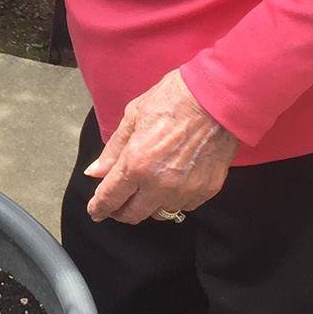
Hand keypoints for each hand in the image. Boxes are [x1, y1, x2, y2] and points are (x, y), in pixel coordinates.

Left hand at [84, 69, 238, 224]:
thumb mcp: (134, 116)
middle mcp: (159, 184)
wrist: (218, 99)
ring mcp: (184, 190)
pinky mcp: (206, 191)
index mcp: (136, 163)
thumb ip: (113, 149)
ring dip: (149, 205)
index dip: (99, 208)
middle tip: (117, 204)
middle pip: (133, 215)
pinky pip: (184, 206)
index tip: (96, 212)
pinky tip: (172, 181)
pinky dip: (174, 198)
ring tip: (147, 188)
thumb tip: (95, 172)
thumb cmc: (175, 99)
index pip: (110, 198)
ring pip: (159, 213)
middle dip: (120, 212)